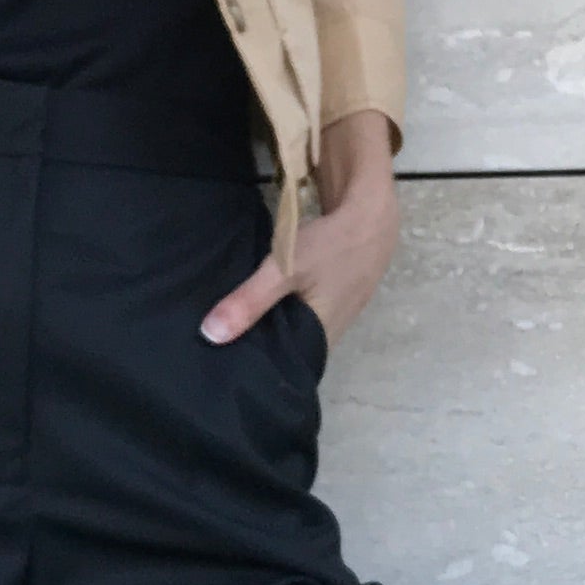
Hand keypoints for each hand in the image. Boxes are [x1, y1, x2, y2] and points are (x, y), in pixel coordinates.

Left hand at [199, 106, 396, 350]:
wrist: (373, 216)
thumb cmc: (331, 246)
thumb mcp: (284, 269)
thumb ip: (250, 301)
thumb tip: (210, 335)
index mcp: (319, 339)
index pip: (281, 368)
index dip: (254, 367)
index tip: (222, 365)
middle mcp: (329, 336)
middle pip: (287, 350)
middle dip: (257, 346)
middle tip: (217, 345)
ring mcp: (335, 318)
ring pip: (294, 331)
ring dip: (269, 327)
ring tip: (230, 327)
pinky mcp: (335, 300)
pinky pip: (303, 314)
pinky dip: (283, 310)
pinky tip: (261, 302)